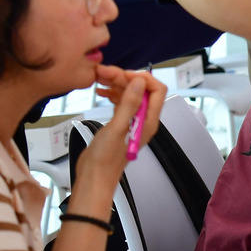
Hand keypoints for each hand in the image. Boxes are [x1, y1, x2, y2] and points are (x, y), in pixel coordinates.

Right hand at [79, 66, 166, 182]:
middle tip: (105, 72)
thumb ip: (128, 105)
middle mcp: (143, 120)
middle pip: (141, 90)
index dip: (143, 78)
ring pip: (129, 94)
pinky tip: (101, 90)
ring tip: (100, 77)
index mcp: (148, 121)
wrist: (94, 177)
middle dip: (125, 78)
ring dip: (116, 84)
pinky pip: (120, 102)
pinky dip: (112, 93)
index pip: (157, 91)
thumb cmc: (105, 161)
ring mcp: (132, 121)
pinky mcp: (120, 124)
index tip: (124, 74)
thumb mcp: (116, 128)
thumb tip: (139, 83)